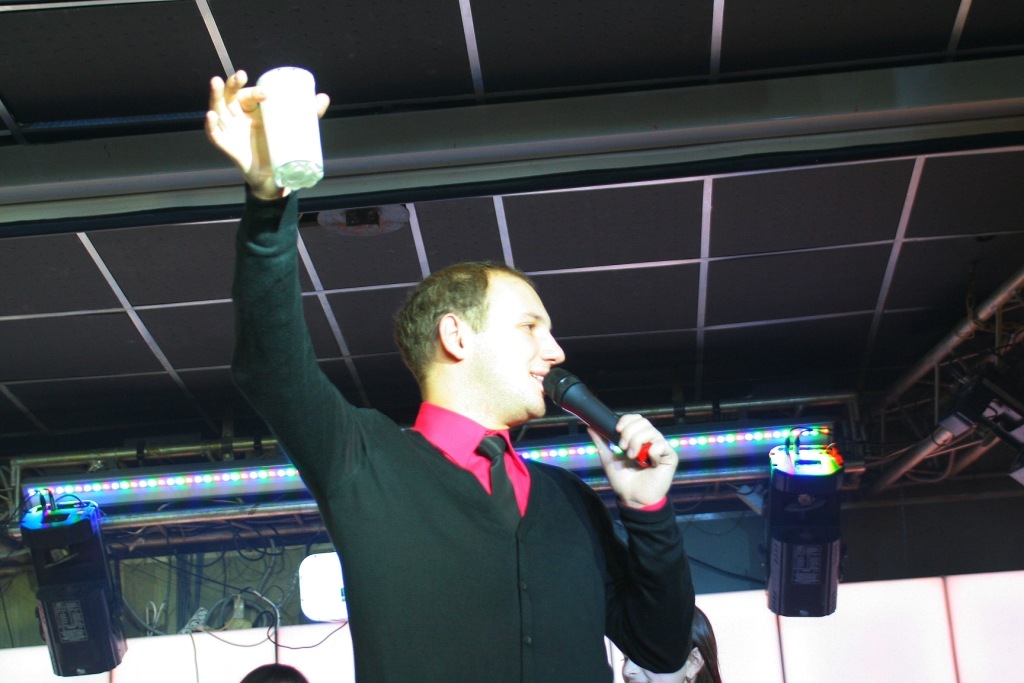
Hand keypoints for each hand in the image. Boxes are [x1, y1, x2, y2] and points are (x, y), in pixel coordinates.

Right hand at [205, 70, 329, 200]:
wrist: (275, 179)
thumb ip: (309, 114)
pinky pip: (214, 135)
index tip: (268, 94)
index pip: (248, 95)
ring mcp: (230, 130)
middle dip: (231, 84)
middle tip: (240, 75)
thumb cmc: (281, 150)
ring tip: (216, 81)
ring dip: (215, 95)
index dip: (255, 90)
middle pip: (230, 96)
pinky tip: (210, 116)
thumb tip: (323, 97)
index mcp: (252, 111)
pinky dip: (210, 126)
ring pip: (218, 109)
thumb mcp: (296, 130)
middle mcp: (238, 118)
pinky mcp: (226, 146)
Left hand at [590, 415, 677, 508]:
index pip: (636, 419)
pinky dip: (652, 452)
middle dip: (629, 432)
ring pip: (652, 431)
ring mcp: (660, 448)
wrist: (632, 498)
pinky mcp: (670, 457)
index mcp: (637, 438)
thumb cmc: (623, 480)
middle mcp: (650, 441)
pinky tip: (649, 462)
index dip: (627, 420)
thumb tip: (590, 427)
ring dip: (638, 442)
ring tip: (632, 457)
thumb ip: (601, 442)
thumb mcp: (608, 459)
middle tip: (623, 447)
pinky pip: (662, 445)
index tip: (617, 430)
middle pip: (643, 422)